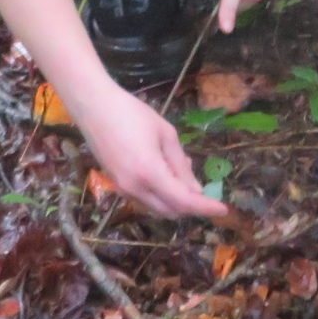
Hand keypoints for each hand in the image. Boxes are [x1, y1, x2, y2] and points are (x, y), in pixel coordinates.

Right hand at [75, 84, 229, 218]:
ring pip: (157, 209)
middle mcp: (135, 188)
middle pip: (171, 211)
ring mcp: (123, 189)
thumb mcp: (165, 134)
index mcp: (150, 173)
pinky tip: (165, 173)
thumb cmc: (132, 113)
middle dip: (191, 206)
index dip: (205, 207)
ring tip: (182, 172)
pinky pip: (144, 201)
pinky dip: (160, 196)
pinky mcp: (116, 185)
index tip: (223, 210)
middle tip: (204, 188)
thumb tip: (196, 190)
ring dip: (175, 201)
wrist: (94, 107)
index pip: (184, 201)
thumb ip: (180, 165)